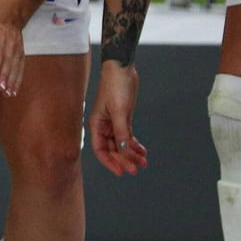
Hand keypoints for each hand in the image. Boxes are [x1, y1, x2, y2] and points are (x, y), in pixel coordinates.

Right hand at [89, 60, 147, 175]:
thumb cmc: (115, 86)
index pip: (101, 149)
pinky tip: (142, 151)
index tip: (122, 171)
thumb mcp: (120, 111)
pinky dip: (135, 144)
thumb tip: (124, 151)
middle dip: (124, 160)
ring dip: (132, 154)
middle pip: (113, 149)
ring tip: (143, 162)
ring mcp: (114, 123)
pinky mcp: (124, 118)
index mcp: (97, 124)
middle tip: (136, 168)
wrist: (122, 69)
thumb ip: (121, 132)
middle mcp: (104, 126)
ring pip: (122, 144)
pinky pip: (128, 136)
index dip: (110, 162)